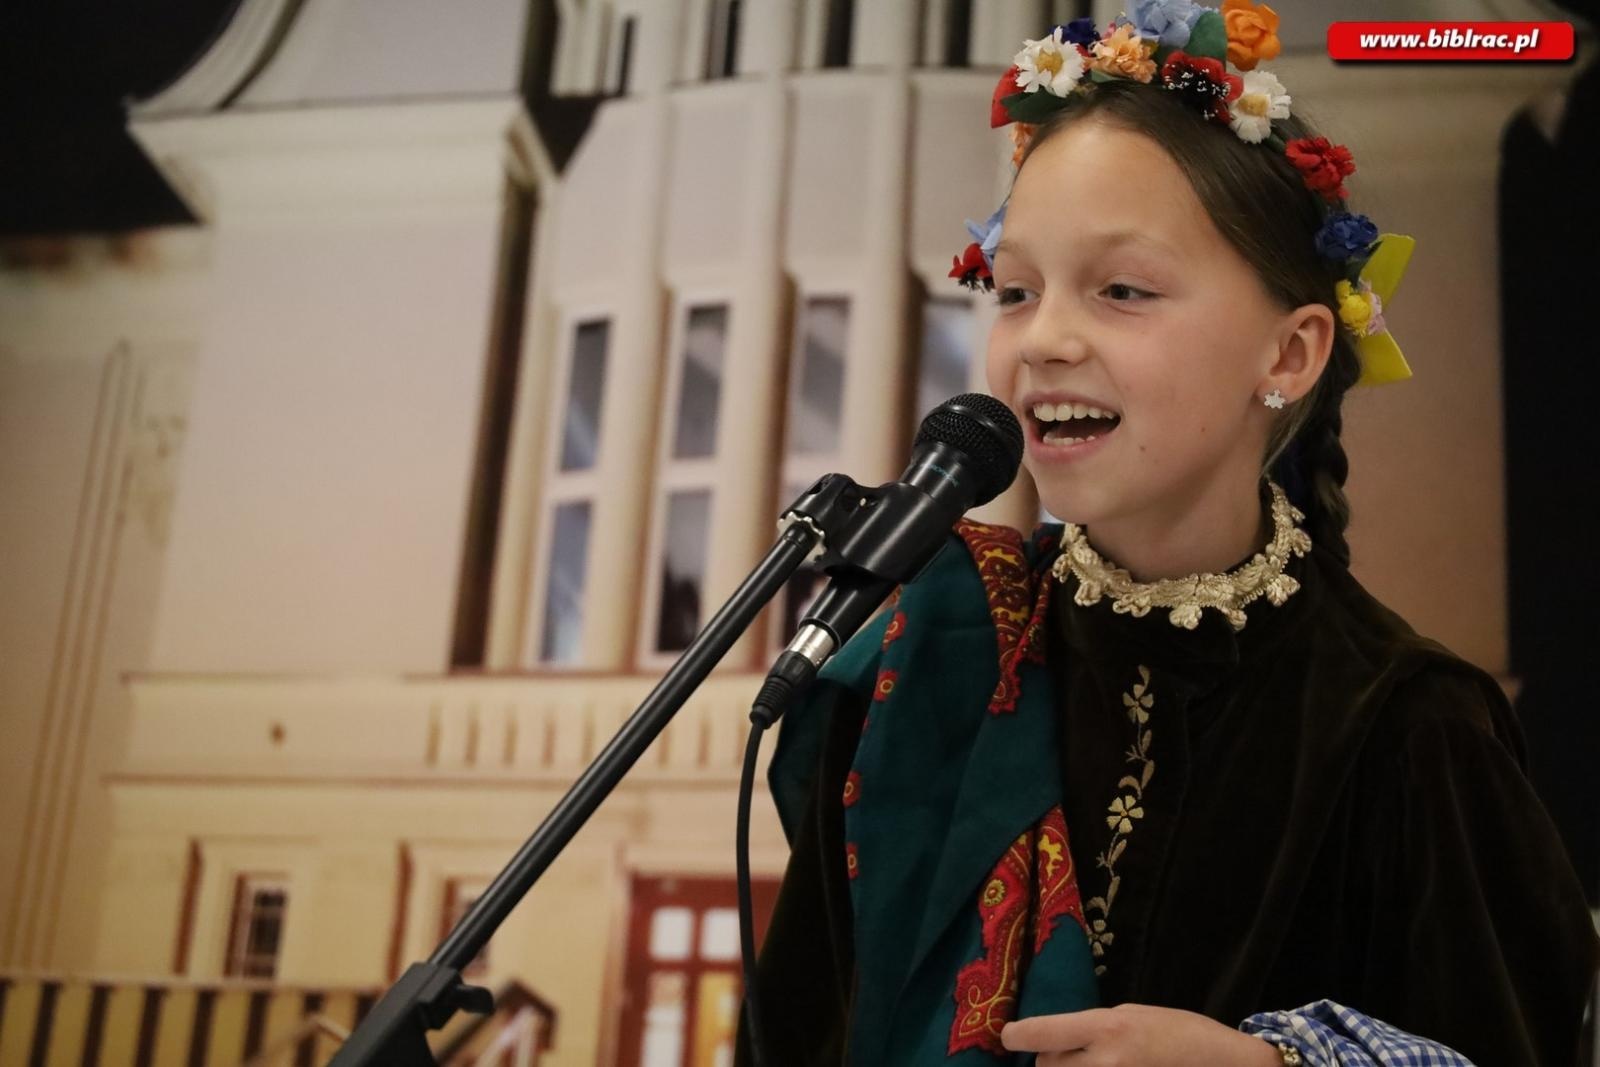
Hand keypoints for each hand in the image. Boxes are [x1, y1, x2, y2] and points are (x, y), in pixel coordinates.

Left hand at [1000, 1003, 1283, 1065]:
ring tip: (1088, 1065)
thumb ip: (1092, 1030)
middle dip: (1050, 1062)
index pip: (1041, 1033)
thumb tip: (1053, 1042)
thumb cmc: (1180, 1034)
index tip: (1009, 1037)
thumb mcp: (1132, 1016)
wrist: (1223, 1065)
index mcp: (1108, 1028)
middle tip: (1065, 1056)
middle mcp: (1106, 1063)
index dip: (1018, 1035)